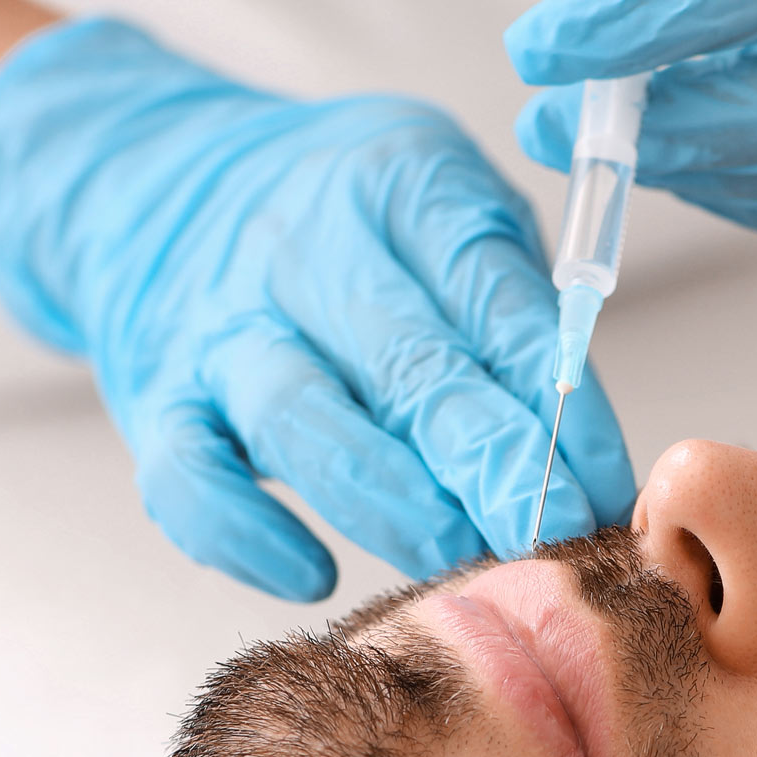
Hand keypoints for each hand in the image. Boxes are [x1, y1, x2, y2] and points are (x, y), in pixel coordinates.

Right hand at [0, 19, 634, 598]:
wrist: (154, 182)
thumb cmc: (344, 221)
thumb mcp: (444, 213)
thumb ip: (511, 312)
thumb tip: (587, 460)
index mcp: (397, 183)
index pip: (493, 300)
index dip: (556, 407)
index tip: (603, 488)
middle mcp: (300, 246)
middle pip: (406, 361)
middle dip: (489, 462)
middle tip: (552, 538)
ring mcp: (219, 325)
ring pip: (302, 419)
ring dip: (389, 501)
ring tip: (457, 556)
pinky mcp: (155, 397)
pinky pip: (189, 479)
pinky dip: (248, 536)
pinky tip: (314, 574)